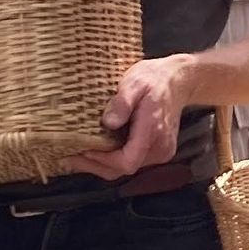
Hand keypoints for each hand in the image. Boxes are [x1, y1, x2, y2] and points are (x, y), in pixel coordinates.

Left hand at [71, 55, 194, 177]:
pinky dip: (115, 159)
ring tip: (80, 154)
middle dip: (96, 166)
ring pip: (128, 168)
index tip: (82, 150)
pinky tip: (99, 149)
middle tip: (70, 158)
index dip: (103, 161)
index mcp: (153, 131)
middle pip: (124, 169)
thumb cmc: (154, 80)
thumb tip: (108, 123)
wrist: (178, 81)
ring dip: (103, 164)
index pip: (126, 161)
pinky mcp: (158, 151)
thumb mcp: (134, 83)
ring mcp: (161, 152)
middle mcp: (160, 147)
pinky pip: (133, 161)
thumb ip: (122, 103)